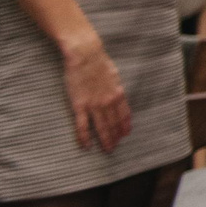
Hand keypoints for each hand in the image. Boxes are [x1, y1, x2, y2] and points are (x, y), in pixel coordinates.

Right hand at [62, 38, 130, 152]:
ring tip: (107, 150)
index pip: (124, 115)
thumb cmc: (99, 63)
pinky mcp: (80, 106)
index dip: (125, 126)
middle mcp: (109, 102)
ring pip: (101, 128)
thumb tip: (118, 96)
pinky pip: (82, 126)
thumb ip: (116, 88)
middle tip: (115, 147)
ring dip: (105, 140)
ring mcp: (94, 105)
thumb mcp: (114, 76)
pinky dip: (85, 138)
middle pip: (114, 124)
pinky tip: (86, 146)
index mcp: (118, 94)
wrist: (85, 56)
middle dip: (116, 137)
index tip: (125, 135)